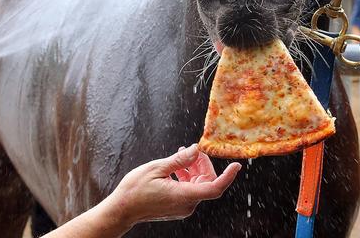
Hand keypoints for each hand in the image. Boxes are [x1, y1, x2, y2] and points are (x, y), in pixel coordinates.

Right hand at [105, 144, 239, 225]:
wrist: (122, 209)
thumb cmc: (135, 189)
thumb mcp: (157, 168)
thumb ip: (179, 159)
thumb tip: (196, 150)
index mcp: (184, 195)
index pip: (214, 187)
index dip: (228, 176)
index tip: (236, 165)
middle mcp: (187, 205)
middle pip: (206, 182)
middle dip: (203, 164)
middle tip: (192, 150)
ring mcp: (182, 208)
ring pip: (198, 185)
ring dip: (193, 169)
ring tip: (181, 155)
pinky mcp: (177, 208)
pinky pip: (190, 190)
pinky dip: (187, 177)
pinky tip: (176, 167)